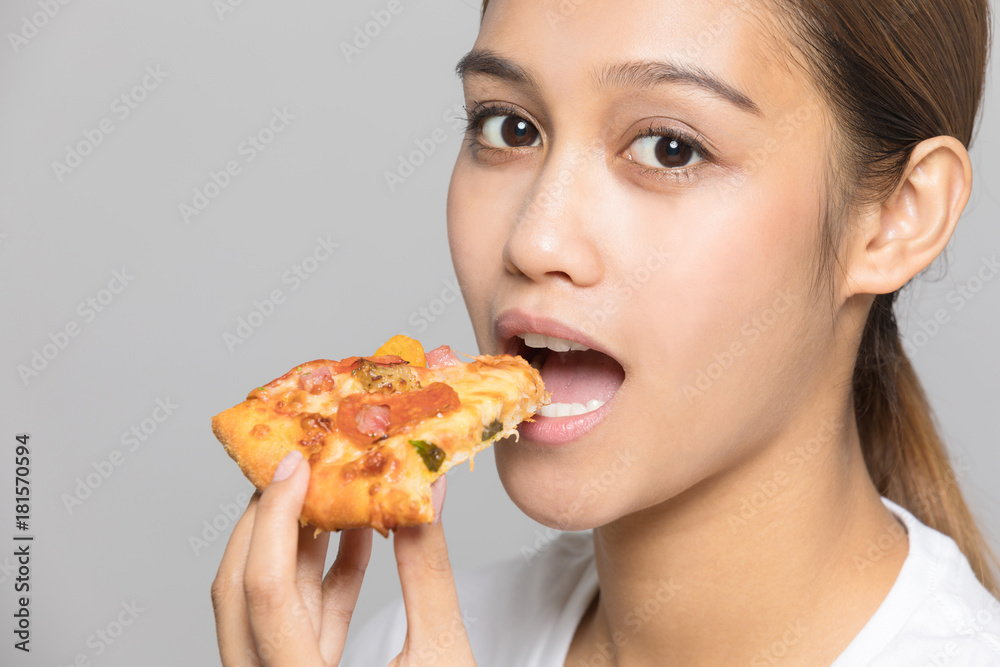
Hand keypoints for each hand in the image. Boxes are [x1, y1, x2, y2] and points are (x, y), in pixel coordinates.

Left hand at [210, 450, 475, 665]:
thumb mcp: (443, 656)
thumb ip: (428, 571)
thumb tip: (427, 494)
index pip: (264, 592)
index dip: (275, 519)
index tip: (297, 464)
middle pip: (240, 592)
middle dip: (266, 520)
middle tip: (297, 464)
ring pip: (264, 602)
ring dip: (295, 541)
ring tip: (328, 486)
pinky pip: (297, 620)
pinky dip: (322, 574)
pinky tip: (355, 534)